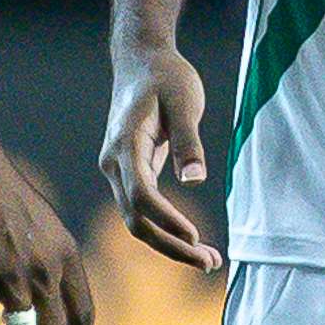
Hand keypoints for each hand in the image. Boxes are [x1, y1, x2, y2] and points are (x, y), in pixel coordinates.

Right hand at [97, 40, 220, 270]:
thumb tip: (195, 179)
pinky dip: (167, 228)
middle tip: (210, 263)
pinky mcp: (130, 173)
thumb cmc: (166, 76)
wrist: (141, 61)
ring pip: (138, 220)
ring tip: (209, 260)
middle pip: (136, 219)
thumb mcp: (185, 101)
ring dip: (170, 244)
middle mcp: (114, 163)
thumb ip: (188, 140)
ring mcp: (119, 170)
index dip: (167, 219)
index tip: (195, 236)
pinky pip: (144, 210)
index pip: (141, 195)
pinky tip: (193, 241)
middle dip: (171, 245)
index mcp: (125, 145)